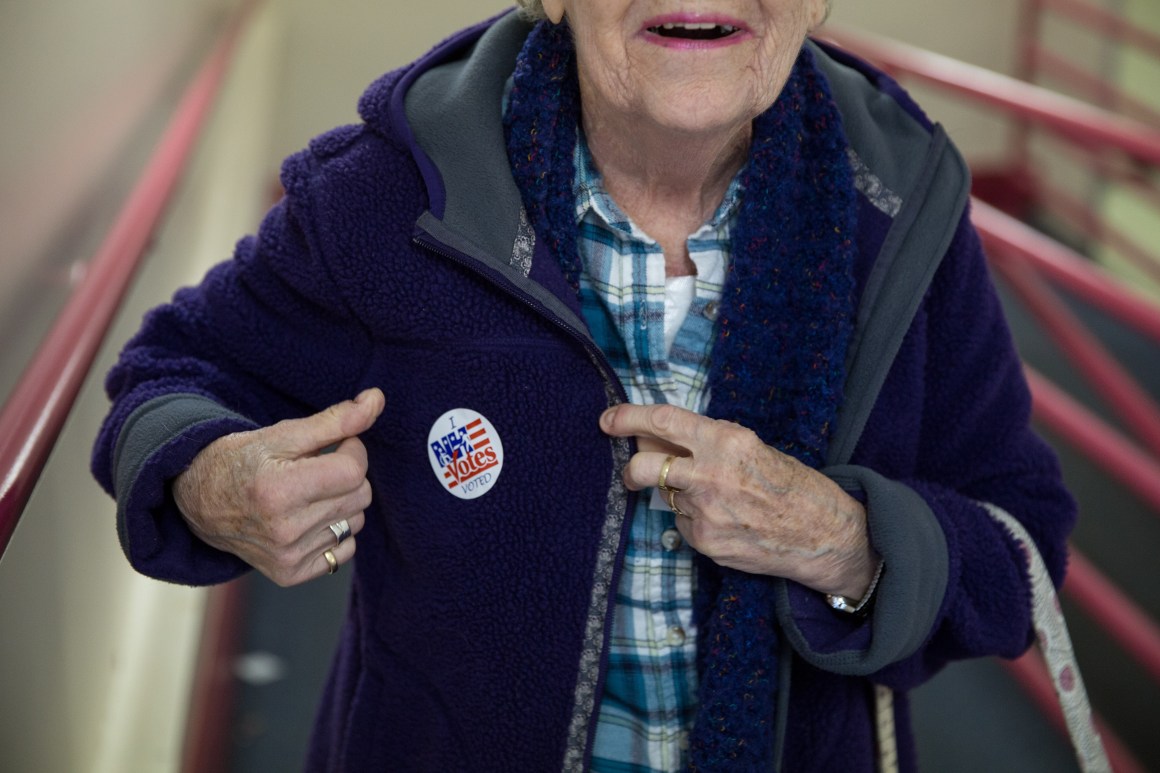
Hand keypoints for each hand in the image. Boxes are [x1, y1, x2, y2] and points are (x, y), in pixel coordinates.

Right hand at [173, 388, 385, 585]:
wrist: (199, 502)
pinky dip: (335, 532)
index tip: (338, 444)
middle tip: (318, 468)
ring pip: (356, 522)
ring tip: (308, 494)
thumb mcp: (284, 433)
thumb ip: (336, 419)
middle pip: (359, 496)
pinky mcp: (290, 575)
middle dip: (347, 475)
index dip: (353, 450)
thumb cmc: (243, 460)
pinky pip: (344, 551)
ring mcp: (288, 557)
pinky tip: (307, 519)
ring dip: (342, 503)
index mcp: (278, 490)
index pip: (353, 471)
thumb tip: (377, 399)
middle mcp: (283, 530)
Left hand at [600, 402, 877, 598]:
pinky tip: (726, 521)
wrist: (822, 534)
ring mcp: (705, 511)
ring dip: (678, 497)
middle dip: (630, 469)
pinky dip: (695, 521)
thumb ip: (702, 442)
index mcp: (725, 440)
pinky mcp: (705, 542)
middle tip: (633, 473)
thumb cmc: (791, 485)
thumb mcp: (750, 448)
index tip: (608, 420)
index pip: (662, 421)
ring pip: (666, 498)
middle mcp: (710, 474)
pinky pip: (683, 525)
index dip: (628, 418)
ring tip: (719, 501)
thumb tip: (654, 437)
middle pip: (643, 466)